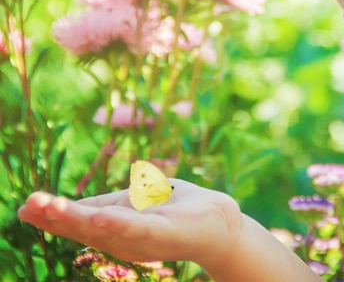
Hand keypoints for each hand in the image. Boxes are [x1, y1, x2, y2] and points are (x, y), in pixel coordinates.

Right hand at [17, 179, 241, 265]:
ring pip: (108, 228)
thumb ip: (104, 205)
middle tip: (29, 206)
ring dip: (80, 219)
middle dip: (57, 218)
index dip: (52, 217)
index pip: (79, 223)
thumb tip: (63, 205)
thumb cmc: (175, 209)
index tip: (25, 207)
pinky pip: (142, 229)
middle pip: (86, 229)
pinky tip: (103, 217)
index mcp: (115, 229)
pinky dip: (122, 224)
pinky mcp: (168, 233)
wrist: (219, 222)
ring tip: (53, 207)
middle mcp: (126, 238)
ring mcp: (146, 238)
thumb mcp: (134, 202)